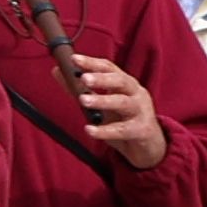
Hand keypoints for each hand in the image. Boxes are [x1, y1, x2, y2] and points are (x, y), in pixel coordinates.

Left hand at [65, 50, 164, 170]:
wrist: (149, 147)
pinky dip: (105, 130)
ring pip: (123, 103)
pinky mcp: (141, 131)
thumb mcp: (102, 104)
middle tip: (83, 78)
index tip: (74, 59)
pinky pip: (122, 130)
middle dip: (102, 78)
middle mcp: (136, 94)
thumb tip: (57, 70)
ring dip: (103, 100)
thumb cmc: (124, 120)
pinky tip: (89, 130)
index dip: (92, 63)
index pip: (109, 68)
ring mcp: (141, 112)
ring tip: (83, 100)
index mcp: (125, 84)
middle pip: (121, 81)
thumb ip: (80, 88)